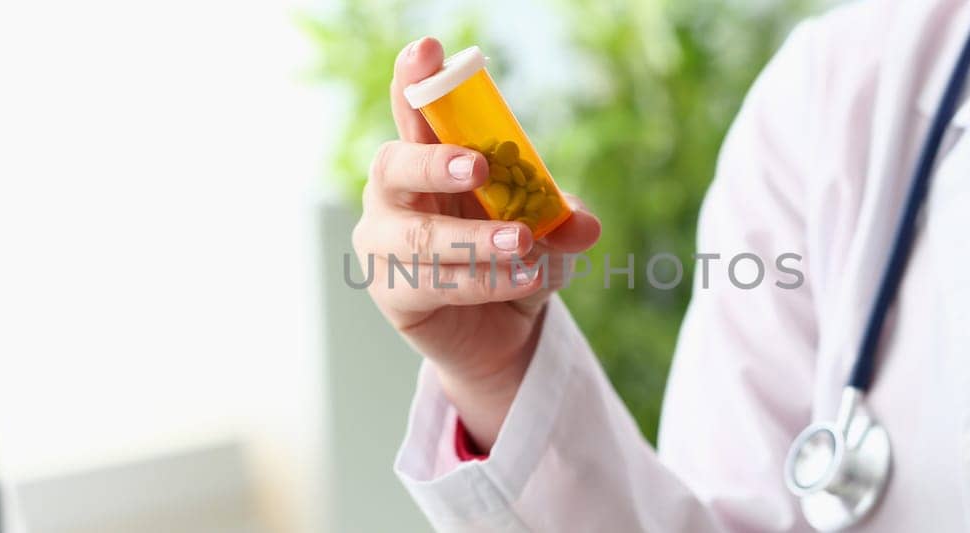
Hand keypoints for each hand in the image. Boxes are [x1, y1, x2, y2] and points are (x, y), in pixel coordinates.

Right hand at [353, 37, 600, 449]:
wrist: (502, 334)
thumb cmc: (513, 260)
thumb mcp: (549, 233)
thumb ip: (561, 219)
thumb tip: (584, 223)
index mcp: (428, 157)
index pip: (414, 110)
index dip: (415, 79)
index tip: (429, 50)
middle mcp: (395, 194)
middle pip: (395, 164)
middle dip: (435, 162)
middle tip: (478, 166)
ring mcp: (385, 243)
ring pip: (420, 236)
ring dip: (476, 239)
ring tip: (523, 242)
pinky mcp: (392, 292)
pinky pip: (436, 283)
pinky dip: (485, 279)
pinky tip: (525, 277)